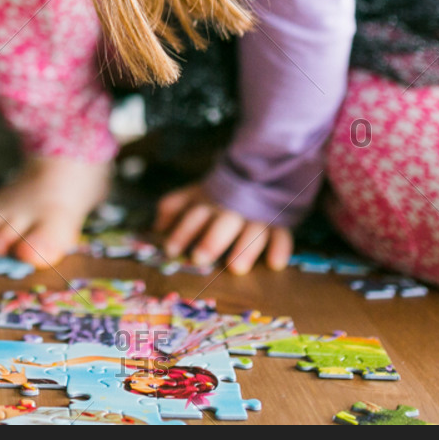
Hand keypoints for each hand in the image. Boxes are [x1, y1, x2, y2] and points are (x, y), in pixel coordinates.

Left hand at [154, 184, 292, 273]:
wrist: (258, 171)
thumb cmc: (218, 192)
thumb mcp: (194, 193)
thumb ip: (173, 206)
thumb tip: (156, 227)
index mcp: (210, 201)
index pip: (194, 215)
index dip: (182, 232)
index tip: (170, 250)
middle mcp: (232, 209)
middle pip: (222, 224)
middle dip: (211, 240)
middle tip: (200, 259)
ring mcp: (257, 215)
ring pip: (252, 231)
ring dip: (244, 248)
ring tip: (235, 268)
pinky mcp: (278, 222)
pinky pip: (282, 234)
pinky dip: (280, 248)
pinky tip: (275, 264)